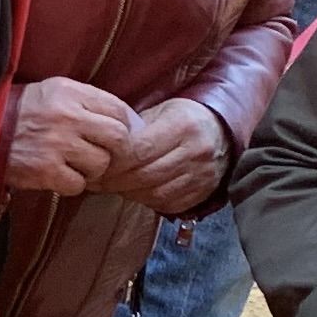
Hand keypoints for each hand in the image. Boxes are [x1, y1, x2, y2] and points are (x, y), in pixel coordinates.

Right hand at [3, 76, 133, 195]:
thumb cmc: (16, 112)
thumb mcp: (51, 91)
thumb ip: (85, 101)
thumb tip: (125, 121)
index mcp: (69, 92)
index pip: (118, 110)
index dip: (124, 125)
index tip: (115, 135)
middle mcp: (67, 116)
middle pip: (118, 137)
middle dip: (113, 149)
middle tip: (99, 152)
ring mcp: (56, 144)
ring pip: (101, 164)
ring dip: (91, 169)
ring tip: (73, 163)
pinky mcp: (45, 170)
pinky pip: (78, 184)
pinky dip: (70, 184)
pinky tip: (57, 174)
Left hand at [94, 97, 230, 215]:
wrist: (220, 131)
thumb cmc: (180, 119)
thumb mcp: (158, 112)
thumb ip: (132, 129)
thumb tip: (99, 149)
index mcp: (183, 125)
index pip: (140, 150)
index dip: (114, 161)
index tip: (96, 163)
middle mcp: (196, 150)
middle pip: (145, 175)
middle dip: (115, 181)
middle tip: (96, 181)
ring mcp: (204, 174)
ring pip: (156, 193)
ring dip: (129, 193)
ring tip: (113, 187)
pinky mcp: (204, 192)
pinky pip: (169, 204)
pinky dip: (148, 201)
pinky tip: (135, 192)